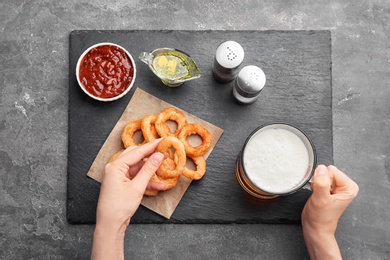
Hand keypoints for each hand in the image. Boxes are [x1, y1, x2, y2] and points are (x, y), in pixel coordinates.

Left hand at [91, 139, 165, 259]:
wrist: (110, 225)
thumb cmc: (119, 207)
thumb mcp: (137, 187)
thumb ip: (149, 170)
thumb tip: (158, 156)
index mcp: (115, 166)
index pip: (136, 152)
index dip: (151, 146)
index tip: (162, 140)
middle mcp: (114, 168)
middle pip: (136, 156)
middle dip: (150, 154)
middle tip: (164, 150)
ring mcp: (118, 176)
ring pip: (137, 167)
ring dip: (150, 168)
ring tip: (164, 164)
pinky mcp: (122, 184)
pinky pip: (136, 177)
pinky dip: (147, 180)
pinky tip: (159, 184)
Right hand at [301, 165, 358, 258]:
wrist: (315, 227)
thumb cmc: (321, 217)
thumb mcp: (321, 199)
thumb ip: (322, 183)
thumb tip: (320, 168)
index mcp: (349, 187)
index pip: (332, 171)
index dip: (324, 181)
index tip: (323, 193)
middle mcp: (345, 185)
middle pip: (327, 171)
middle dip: (320, 182)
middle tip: (321, 195)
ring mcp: (336, 186)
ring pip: (321, 173)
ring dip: (317, 183)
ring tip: (319, 195)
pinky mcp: (328, 187)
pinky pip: (318, 177)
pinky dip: (314, 184)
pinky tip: (316, 194)